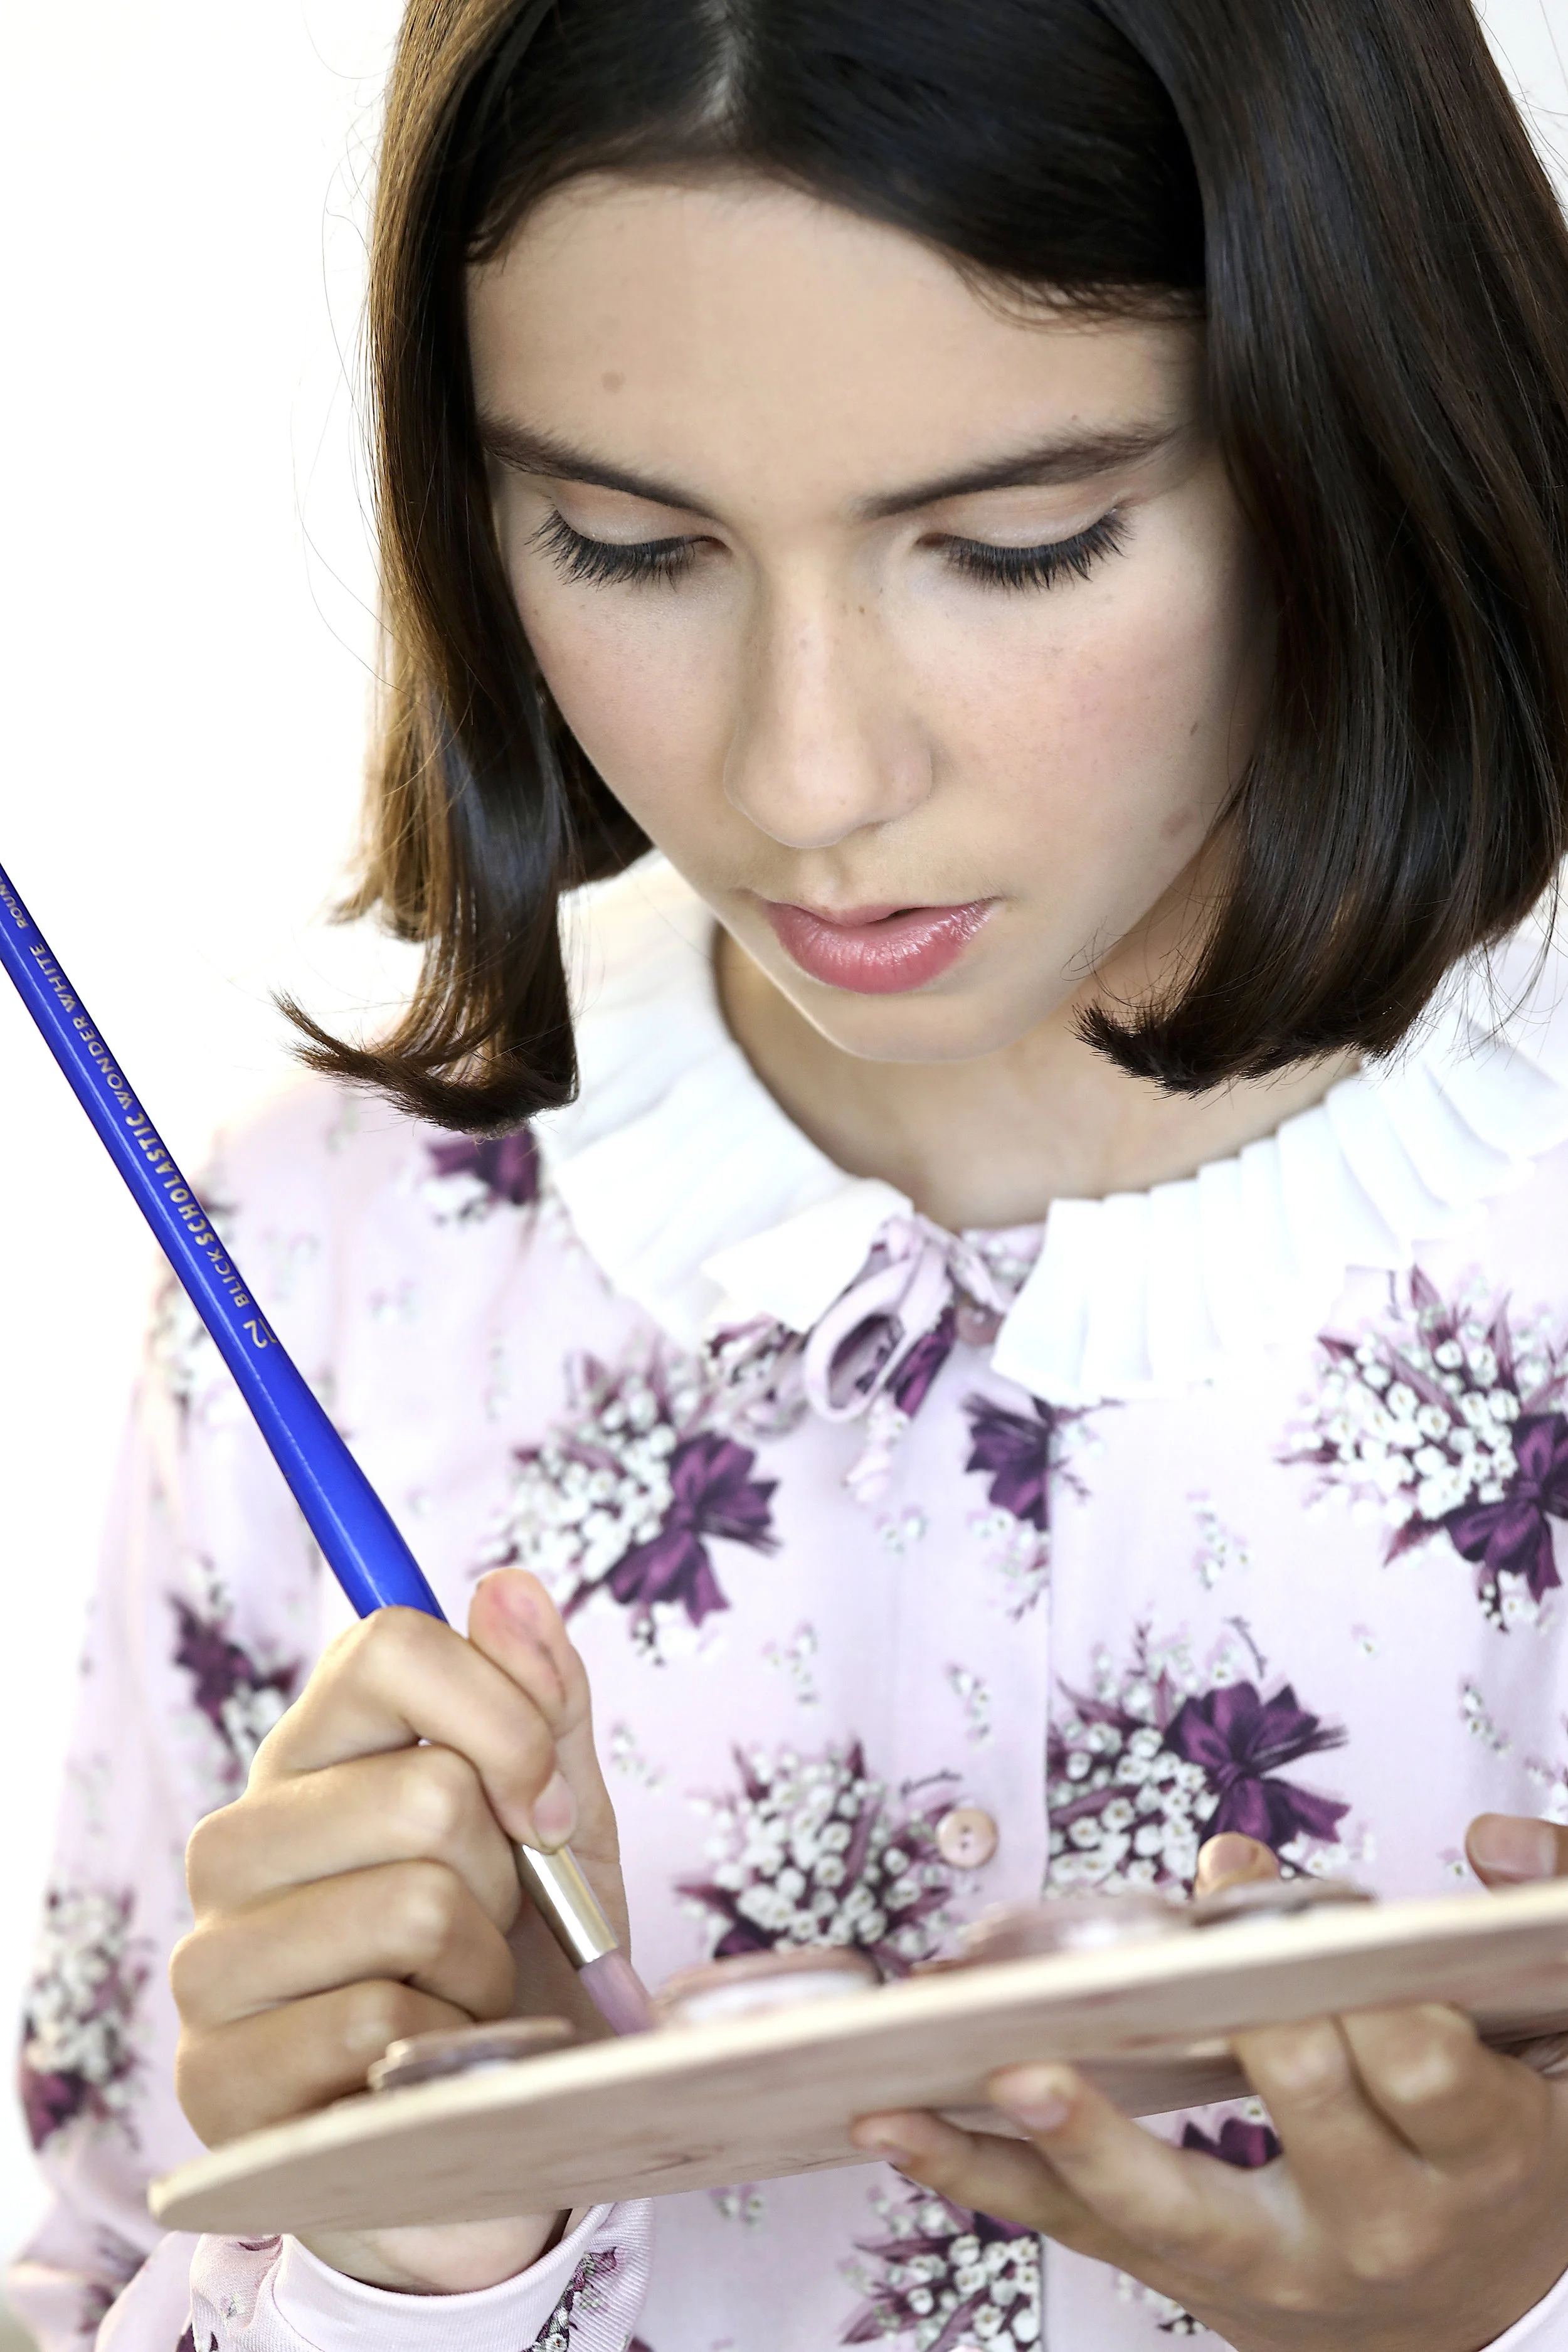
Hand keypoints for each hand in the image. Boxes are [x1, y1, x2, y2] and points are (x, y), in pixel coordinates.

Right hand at [172, 1569, 625, 2294]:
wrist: (492, 2129)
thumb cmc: (522, 1954)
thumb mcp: (560, 1821)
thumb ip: (541, 1701)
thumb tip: (508, 1583)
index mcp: (314, 1753)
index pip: (386, 1645)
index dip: (503, 1716)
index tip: (551, 1805)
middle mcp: (238, 1840)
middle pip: (425, 1792)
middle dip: (506, 1873)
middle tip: (498, 1924)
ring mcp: (213, 1959)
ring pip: (411, 1909)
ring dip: (483, 1967)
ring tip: (466, 1993)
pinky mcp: (215, 2077)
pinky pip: (378, 2022)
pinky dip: (444, 2047)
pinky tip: (425, 2062)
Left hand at [852, 1832, 1567, 2350]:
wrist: (1484, 2318)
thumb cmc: (1509, 2149)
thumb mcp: (1557, 2035)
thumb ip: (1548, 1915)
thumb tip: (1484, 1842)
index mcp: (1478, 2149)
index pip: (1419, 2063)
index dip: (1356, 1981)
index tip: (1306, 1910)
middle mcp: (1381, 2224)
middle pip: (1301, 2104)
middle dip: (1241, 2011)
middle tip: (1180, 1944)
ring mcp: (1276, 2271)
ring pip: (1165, 2201)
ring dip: (1070, 2131)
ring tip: (998, 2063)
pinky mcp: (1191, 2283)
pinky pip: (1079, 2232)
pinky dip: (986, 2178)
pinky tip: (905, 2126)